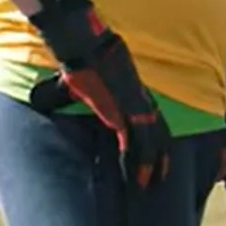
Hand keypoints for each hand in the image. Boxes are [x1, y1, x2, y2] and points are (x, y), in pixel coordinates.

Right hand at [28, 0, 172, 190]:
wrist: (86, 42)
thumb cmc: (83, 56)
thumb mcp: (89, 76)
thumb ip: (84, 88)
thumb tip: (63, 89)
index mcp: (133, 90)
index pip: (151, 117)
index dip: (157, 136)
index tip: (159, 152)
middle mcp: (138, 98)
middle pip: (158, 130)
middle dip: (161, 154)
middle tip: (162, 175)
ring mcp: (132, 105)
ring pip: (150, 140)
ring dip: (152, 163)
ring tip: (151, 182)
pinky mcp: (120, 112)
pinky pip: (134, 141)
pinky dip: (136, 160)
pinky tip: (137, 176)